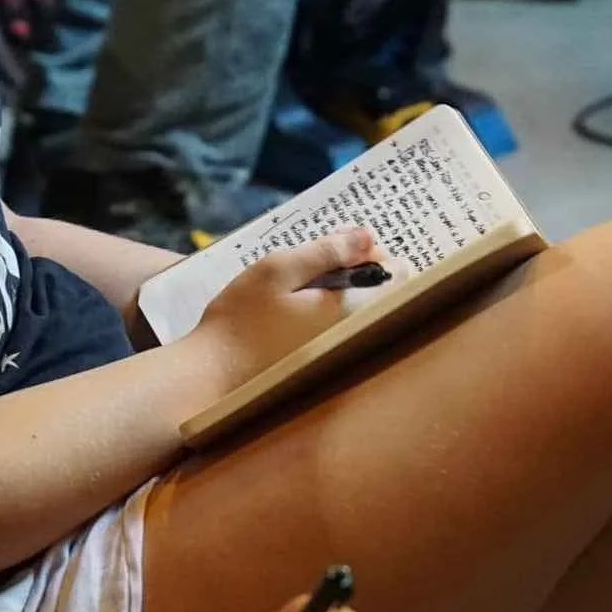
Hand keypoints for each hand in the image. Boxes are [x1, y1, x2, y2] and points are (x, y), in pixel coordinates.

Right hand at [181, 227, 380, 397]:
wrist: (212, 375)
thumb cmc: (241, 320)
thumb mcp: (279, 270)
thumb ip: (327, 251)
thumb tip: (367, 236)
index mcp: (351, 310)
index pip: (399, 274)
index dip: (373, 251)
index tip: (341, 245)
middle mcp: (355, 335)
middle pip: (382, 292)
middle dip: (358, 269)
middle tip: (318, 260)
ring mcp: (340, 352)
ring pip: (362, 310)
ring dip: (343, 290)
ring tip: (304, 282)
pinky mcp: (322, 362)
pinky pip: (342, 328)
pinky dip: (329, 311)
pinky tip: (297, 308)